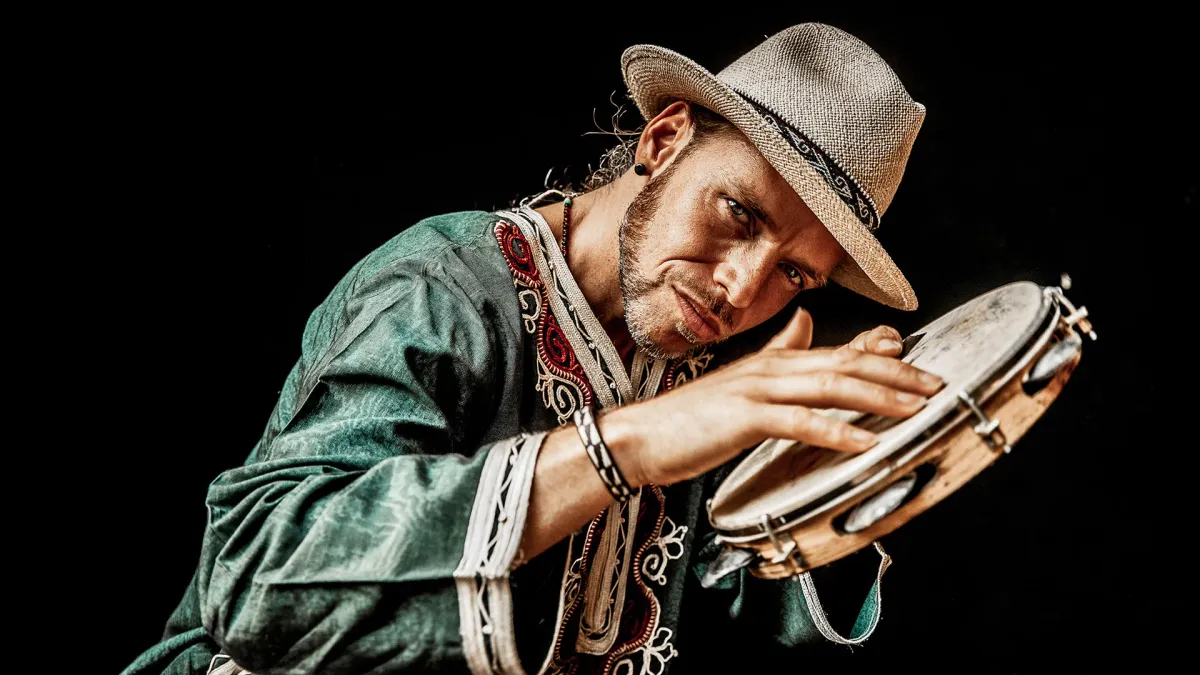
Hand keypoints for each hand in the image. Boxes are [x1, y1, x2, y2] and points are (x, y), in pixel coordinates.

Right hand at [600, 308, 942, 486]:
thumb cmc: (690, 419)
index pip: (840, 354)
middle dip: (897, 375)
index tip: (921, 366)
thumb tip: (802, 322)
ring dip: (880, 397)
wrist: (640, 437)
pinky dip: (837, 432)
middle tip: (937, 386)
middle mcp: (771, 368)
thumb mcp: (740, 382)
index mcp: (774, 363)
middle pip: (845, 365)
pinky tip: (866, 443)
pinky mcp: (745, 418)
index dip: (883, 358)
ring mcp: (758, 391)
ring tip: (917, 408)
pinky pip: (800, 423)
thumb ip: (775, 352)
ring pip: (831, 387)